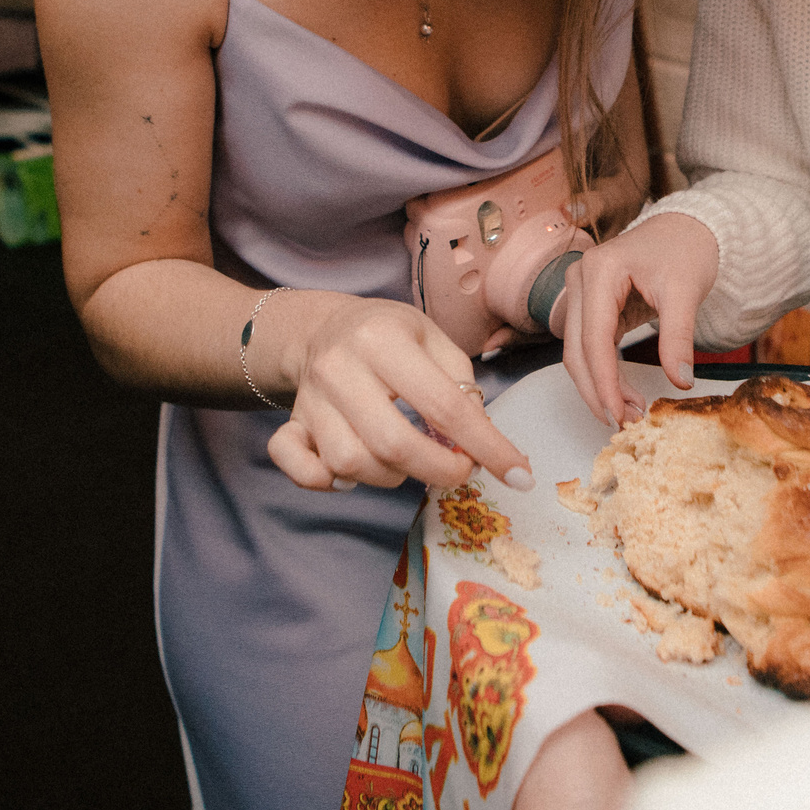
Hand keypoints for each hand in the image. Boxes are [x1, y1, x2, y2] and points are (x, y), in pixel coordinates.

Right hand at [263, 291, 534, 494]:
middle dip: (440, 470)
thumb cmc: (390, 335)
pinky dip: (324, 482)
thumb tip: (480, 444)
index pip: (444, 406)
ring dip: (392, 476)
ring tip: (408, 458)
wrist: (323, 327)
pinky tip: (350, 476)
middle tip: (460, 469)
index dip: (486, 447)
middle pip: (393, 444)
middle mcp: (340, 368)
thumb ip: (461, 387)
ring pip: (351, 464)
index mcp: (383, 339)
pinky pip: (298, 467)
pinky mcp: (291, 424)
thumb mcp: (434, 339)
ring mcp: (310, 399)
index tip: (518, 475)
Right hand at [560, 211, 718, 427]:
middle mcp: (581, 278)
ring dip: (599, 386)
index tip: (620, 415)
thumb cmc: (686, 251)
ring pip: (577, 352)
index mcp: (600, 270)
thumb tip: (681, 381)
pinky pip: (590, 346)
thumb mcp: (686, 292)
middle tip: (624, 424)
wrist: (687, 229)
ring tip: (628, 413)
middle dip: (598, 391)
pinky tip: (623, 394)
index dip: (604, 382)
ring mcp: (581, 291)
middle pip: (576, 349)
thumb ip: (679, 338)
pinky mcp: (590, 304)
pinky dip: (604, 373)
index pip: (594, 338)